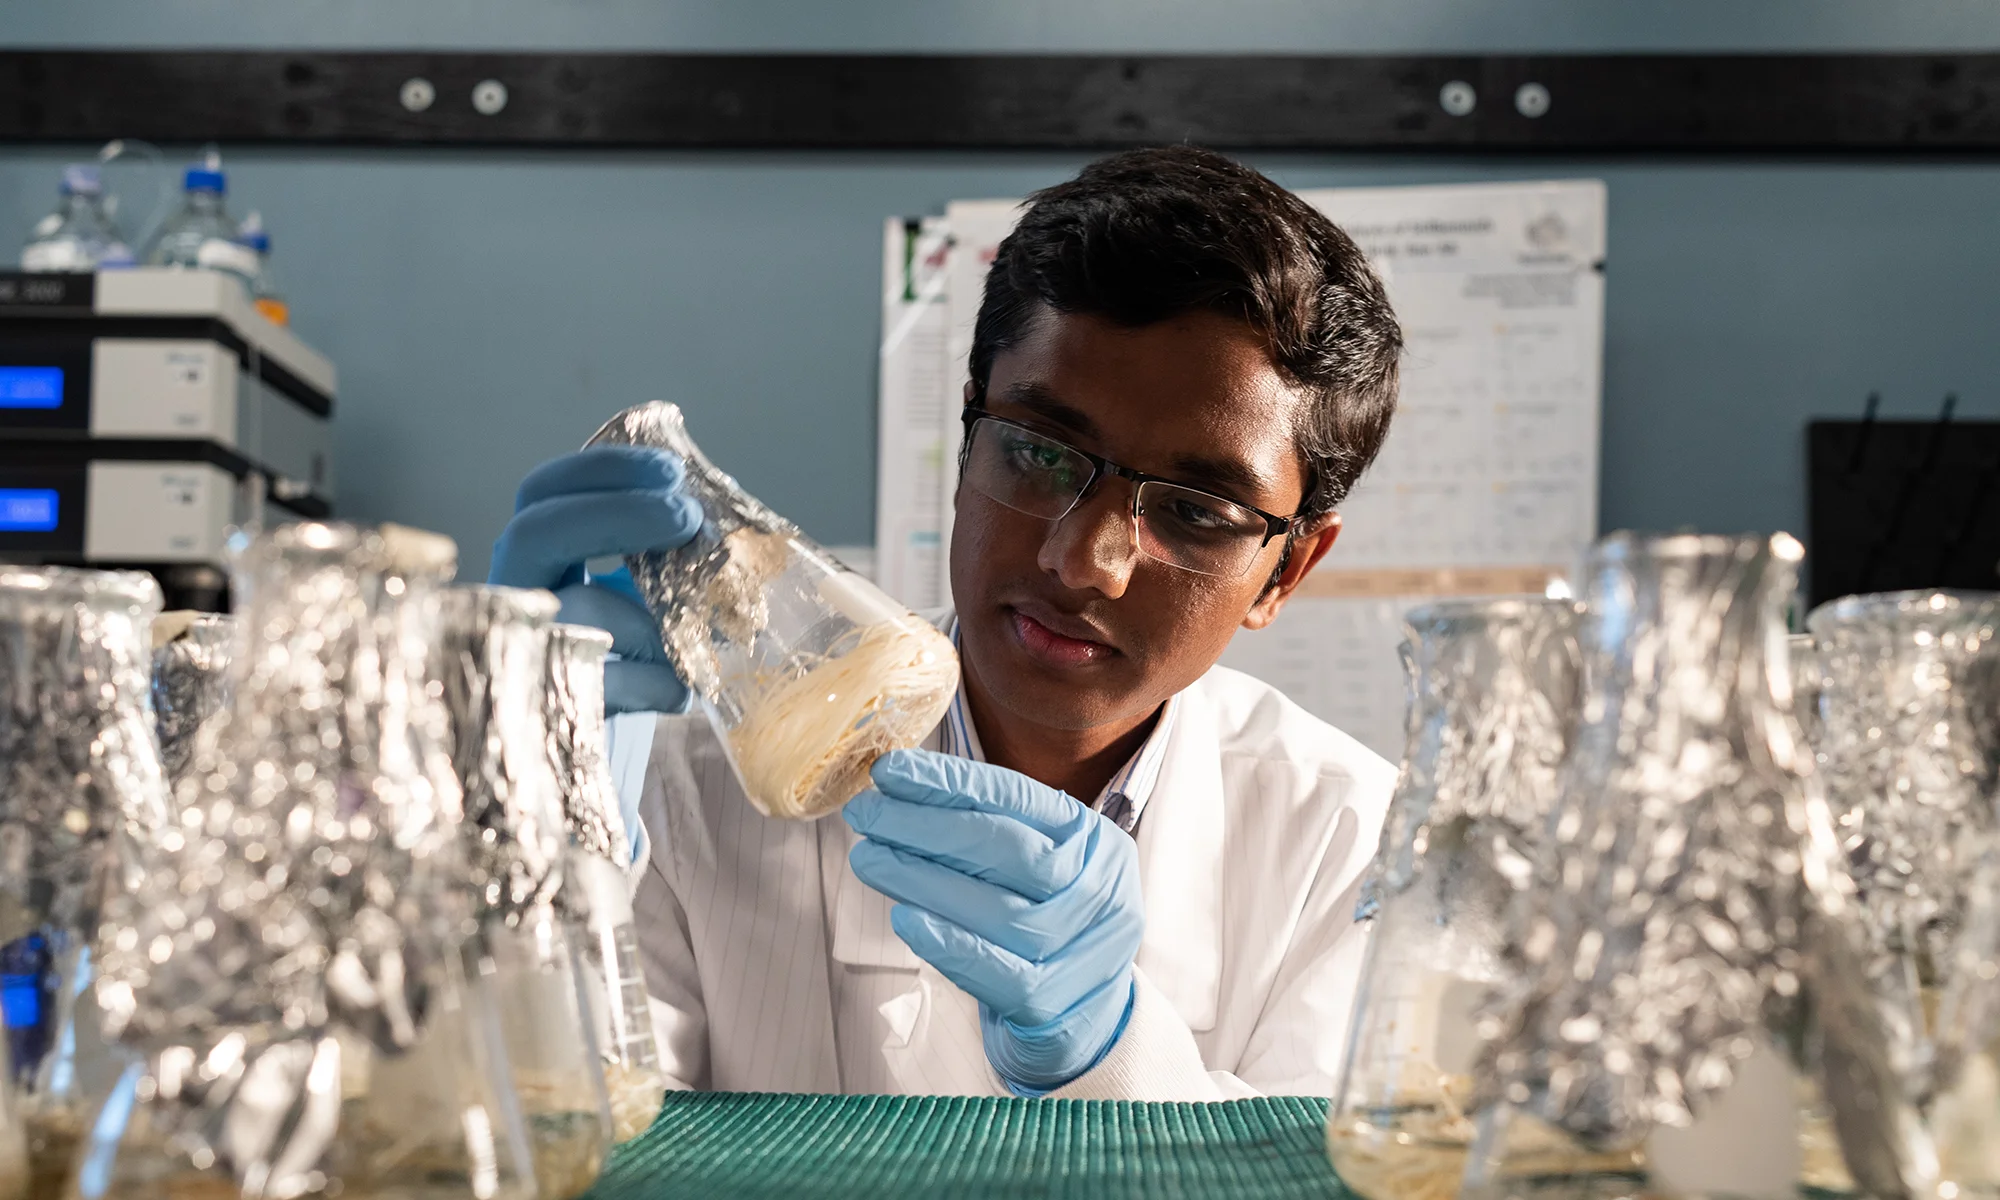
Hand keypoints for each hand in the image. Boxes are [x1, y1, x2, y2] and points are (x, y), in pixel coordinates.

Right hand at [489, 446, 703, 714]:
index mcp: (540, 556)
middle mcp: (517, 592)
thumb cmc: (622, 655)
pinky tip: (682, 688)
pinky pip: (602, 684)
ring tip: (699, 632)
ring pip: (572, 609)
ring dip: (647, 616)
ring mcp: (521, 645)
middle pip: (536, 531)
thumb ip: (661, 556)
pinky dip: (652, 682)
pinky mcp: (546, 705)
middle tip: (685, 514)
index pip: (546, 491)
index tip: (670, 469)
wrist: (585, 741)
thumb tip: (723, 526)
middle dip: (617, 514)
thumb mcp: (637, 594)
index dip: (603, 470)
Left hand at [843, 749, 1142, 1092]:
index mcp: (1095, 843)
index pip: (1019, 799)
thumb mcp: (1031, 873)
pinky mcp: (1060, 1006)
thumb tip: (896, 793)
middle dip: (926, 826)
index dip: (950, 782)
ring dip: (923, 880)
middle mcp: (1102, 891)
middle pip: (1009, 850)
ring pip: (1001, 911)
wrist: (1084, 1022)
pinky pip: (1001, 974)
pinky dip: (950, 945)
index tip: (889, 771)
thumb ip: (983, 835)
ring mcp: (1088, 951)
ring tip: (869, 859)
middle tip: (865, 813)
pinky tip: (905, 920)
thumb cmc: (1041, 931)